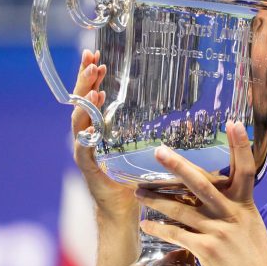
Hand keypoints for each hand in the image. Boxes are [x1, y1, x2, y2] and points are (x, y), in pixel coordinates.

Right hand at [71, 49, 137, 221]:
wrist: (124, 210)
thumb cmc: (137, 178)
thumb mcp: (144, 146)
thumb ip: (152, 128)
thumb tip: (187, 109)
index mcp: (100, 128)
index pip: (91, 96)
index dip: (90, 76)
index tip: (95, 54)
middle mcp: (89, 136)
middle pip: (81, 102)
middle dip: (84, 80)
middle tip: (91, 60)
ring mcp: (85, 151)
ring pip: (79, 121)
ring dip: (86, 102)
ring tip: (95, 87)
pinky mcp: (89, 167)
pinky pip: (84, 147)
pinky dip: (86, 133)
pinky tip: (92, 121)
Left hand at [136, 121, 266, 265]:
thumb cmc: (255, 254)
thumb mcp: (250, 222)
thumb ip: (232, 206)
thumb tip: (211, 195)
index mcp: (244, 203)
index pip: (245, 169)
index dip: (240, 145)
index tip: (234, 123)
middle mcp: (231, 213)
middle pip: (201, 184)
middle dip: (178, 167)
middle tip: (160, 152)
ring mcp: (218, 230)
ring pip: (180, 209)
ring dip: (156, 200)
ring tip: (139, 192)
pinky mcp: (206, 249)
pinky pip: (176, 235)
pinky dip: (159, 229)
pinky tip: (147, 225)